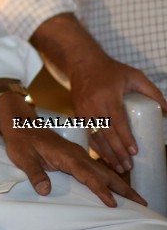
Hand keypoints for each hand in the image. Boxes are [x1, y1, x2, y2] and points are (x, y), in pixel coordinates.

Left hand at [2, 124, 145, 207]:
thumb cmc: (20, 141)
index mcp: (65, 154)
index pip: (86, 174)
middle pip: (102, 172)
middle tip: (140, 201)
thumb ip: (35, 173)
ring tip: (136, 197)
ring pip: (102, 170)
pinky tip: (118, 186)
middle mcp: (76, 154)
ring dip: (119, 183)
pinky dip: (110, 178)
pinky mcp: (76, 156)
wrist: (19, 124)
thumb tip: (45, 190)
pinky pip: (97, 168)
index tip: (112, 201)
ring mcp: (78, 154)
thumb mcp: (23, 157)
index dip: (99, 188)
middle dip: (121, 187)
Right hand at [68, 54, 166, 173]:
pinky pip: (86, 134)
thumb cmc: (110, 70)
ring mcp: (83, 109)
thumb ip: (152, 91)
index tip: (134, 151)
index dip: (126, 137)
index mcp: (108, 95)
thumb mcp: (134, 75)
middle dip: (117, 151)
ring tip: (117, 167)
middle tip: (128, 166)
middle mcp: (94, 104)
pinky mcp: (77, 113)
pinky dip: (95, 148)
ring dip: (106, 153)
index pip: (117, 120)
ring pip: (94, 136)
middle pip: (106, 132)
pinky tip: (103, 157)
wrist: (81, 63)